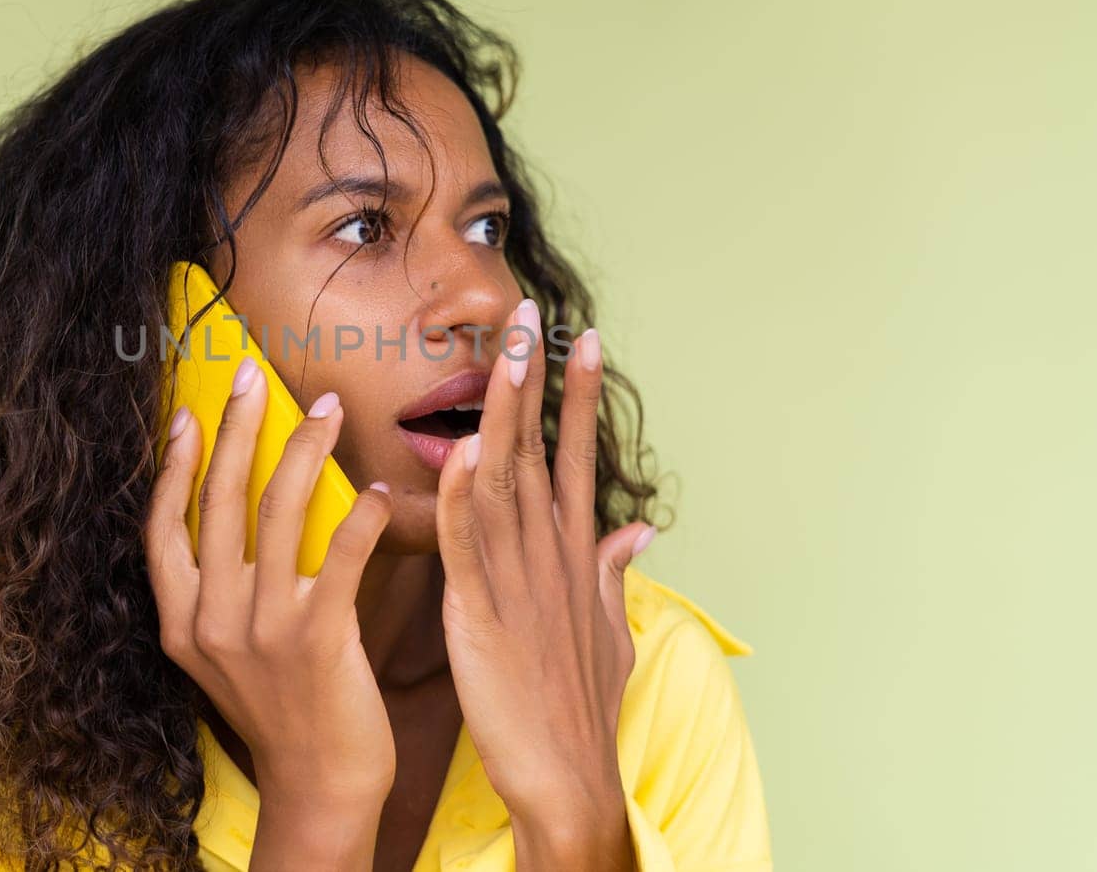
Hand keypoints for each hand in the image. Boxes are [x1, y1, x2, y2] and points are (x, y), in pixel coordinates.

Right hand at [143, 356, 397, 810]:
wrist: (320, 788)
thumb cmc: (283, 710)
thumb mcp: (227, 654)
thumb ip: (222, 591)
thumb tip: (238, 513)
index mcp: (179, 620)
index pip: (162, 525)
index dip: (172, 464)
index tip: (187, 413)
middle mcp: (209, 620)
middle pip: (218, 500)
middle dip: (237, 427)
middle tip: (252, 375)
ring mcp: (260, 631)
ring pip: (276, 513)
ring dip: (304, 451)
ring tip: (327, 411)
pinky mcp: (316, 641)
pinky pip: (339, 557)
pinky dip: (360, 516)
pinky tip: (377, 488)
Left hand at [434, 300, 652, 867]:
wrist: (567, 779)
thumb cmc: (581, 706)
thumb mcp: (609, 630)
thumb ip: (614, 572)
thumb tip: (639, 529)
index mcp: (576, 556)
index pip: (577, 459)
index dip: (577, 399)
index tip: (583, 342)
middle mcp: (552, 556)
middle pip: (540, 452)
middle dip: (534, 381)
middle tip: (530, 316)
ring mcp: (517, 582)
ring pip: (505, 482)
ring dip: (499, 415)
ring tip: (499, 354)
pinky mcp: (478, 615)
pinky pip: (466, 545)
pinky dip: (461, 498)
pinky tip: (457, 452)